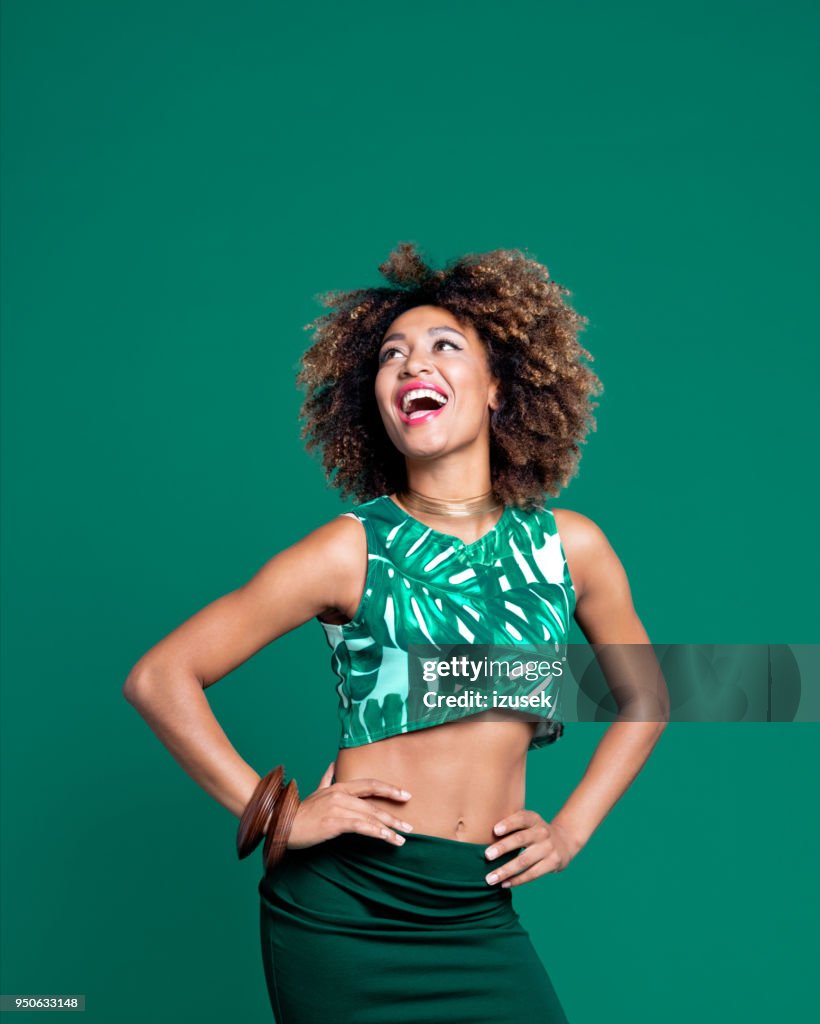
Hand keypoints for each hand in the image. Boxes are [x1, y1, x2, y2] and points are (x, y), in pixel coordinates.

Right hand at [287, 760, 413, 850]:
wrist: (282, 824)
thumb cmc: (300, 812)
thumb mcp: (315, 792)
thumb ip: (326, 778)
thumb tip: (332, 764)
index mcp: (339, 786)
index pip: (370, 784)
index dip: (389, 789)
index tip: (405, 795)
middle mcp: (340, 794)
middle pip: (374, 803)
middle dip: (394, 815)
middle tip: (409, 826)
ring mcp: (338, 808)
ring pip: (370, 816)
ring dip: (388, 829)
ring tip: (402, 839)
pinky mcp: (334, 822)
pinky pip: (361, 826)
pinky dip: (376, 832)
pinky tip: (386, 839)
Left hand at [483, 810, 581, 888]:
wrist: (564, 842)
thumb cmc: (535, 832)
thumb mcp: (528, 823)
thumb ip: (511, 825)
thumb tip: (481, 832)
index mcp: (534, 819)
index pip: (521, 818)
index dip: (509, 824)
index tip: (495, 830)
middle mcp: (542, 832)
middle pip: (521, 840)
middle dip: (503, 848)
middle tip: (486, 856)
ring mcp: (548, 848)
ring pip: (524, 861)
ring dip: (506, 871)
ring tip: (490, 878)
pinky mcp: (552, 863)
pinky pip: (532, 874)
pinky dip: (517, 880)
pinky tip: (504, 884)